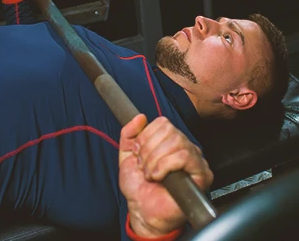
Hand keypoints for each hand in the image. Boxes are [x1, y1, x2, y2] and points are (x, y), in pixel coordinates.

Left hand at [119, 114, 212, 237]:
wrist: (143, 210)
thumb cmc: (138, 186)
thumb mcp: (126, 154)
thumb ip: (129, 133)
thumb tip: (140, 117)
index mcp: (169, 140)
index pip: (162, 122)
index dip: (145, 138)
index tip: (139, 154)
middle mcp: (184, 146)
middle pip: (168, 130)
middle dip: (149, 150)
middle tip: (145, 166)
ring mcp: (195, 158)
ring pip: (175, 142)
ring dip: (155, 161)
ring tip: (152, 174)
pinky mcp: (202, 173)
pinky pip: (183, 156)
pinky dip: (164, 166)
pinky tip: (160, 177)